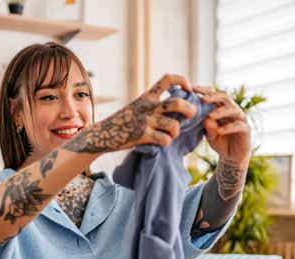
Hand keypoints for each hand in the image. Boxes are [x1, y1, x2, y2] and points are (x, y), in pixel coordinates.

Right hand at [62, 73, 196, 153]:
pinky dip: (166, 142)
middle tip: (192, 115)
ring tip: (172, 134)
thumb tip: (177, 106)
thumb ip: (153, 104)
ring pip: (173, 125)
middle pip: (177, 103)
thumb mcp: (137, 106)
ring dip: (177, 131)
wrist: (102, 134)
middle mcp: (147, 106)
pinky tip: (161, 142)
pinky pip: (164, 139)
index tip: (189, 88)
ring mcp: (145, 121)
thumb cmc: (123, 122)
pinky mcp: (142, 135)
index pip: (167, 79)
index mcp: (147, 96)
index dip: (182, 80)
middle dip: (189, 109)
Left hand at [195, 86, 250, 168]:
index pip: (214, 95)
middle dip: (213, 97)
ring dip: (221, 111)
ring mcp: (240, 119)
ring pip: (233, 109)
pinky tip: (220, 131)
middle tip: (203, 99)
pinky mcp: (246, 129)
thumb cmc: (220, 141)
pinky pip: (238, 125)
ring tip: (210, 116)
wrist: (232, 157)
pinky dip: (229, 127)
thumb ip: (206, 125)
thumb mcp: (209, 134)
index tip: (193, 89)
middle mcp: (232, 110)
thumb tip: (203, 117)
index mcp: (222, 108)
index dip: (205, 91)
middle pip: (225, 97)